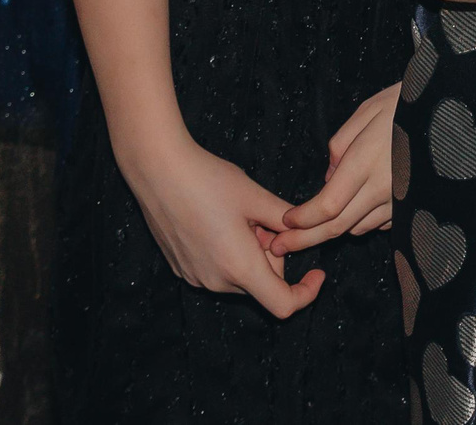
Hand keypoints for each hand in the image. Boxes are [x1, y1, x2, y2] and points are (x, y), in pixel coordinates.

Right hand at [123, 135, 322, 316]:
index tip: (317, 270)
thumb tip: (303, 232)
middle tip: (261, 219)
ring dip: (250, 253)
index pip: (284, 305)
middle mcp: (216, 282)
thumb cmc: (208, 180)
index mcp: (240, 268)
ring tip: (236, 216)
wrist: (158, 171)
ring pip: (241, 275)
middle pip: (262, 283)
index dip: (306, 293)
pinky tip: (217, 220)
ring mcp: (195, 277)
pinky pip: (218, 270)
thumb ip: (286, 221)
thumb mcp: (257, 197)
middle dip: (272, 255)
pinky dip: (229, 253)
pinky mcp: (182, 269)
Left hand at [274, 83, 399, 254]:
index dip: (302, 219)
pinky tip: (355, 209)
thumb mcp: (368, 111)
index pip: (327, 205)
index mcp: (366, 162)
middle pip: (338, 226)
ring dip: (334, 229)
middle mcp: (383, 187)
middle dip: (305, 239)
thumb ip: (340, 144)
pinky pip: (380, 223)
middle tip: (279, 246)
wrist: (453, 111)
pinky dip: (362, 221)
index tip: (285, 221)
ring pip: (358, 228)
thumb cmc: (408, 103)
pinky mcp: (412, 203)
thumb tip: (329, 175)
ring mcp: (400, 199)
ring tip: (315, 226)